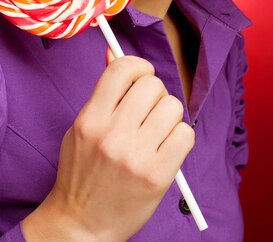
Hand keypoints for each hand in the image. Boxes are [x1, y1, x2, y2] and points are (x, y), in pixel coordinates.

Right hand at [22, 56, 194, 241]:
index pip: (122, 69)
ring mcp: (136, 156)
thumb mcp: (82, 127)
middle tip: (147, 111)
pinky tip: (165, 148)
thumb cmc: (83, 172)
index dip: (138, 66)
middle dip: (154, 93)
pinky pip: (186, 134)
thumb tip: (114, 52)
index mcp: (90, 120)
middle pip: (152, 85)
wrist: (83, 225)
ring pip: (173, 106)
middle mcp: (113, 135)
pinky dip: (179, 138)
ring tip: (155, 133)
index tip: (141, 77)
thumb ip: (103, 92)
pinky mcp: (158, 175)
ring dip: (168, 116)